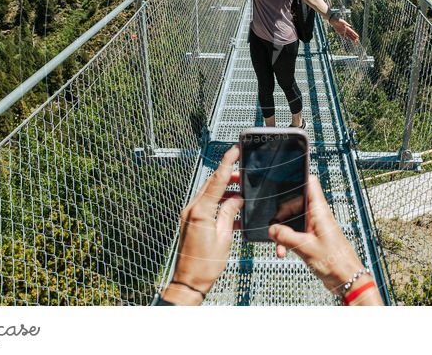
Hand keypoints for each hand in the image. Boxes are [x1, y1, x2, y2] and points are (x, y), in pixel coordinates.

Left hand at [163, 147, 242, 304]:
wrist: (188, 281)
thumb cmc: (206, 264)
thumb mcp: (224, 237)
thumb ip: (230, 213)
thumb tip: (236, 199)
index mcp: (200, 211)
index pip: (217, 180)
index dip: (227, 163)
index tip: (234, 150)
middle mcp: (192, 209)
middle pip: (211, 184)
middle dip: (227, 175)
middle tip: (243, 171)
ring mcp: (189, 214)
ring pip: (209, 193)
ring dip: (224, 190)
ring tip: (241, 191)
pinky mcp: (190, 221)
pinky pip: (206, 205)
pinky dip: (219, 202)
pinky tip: (231, 208)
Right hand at [269, 175, 371, 296]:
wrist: (346, 279)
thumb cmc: (334, 261)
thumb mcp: (305, 247)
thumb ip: (285, 236)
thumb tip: (271, 230)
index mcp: (318, 209)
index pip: (310, 182)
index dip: (297, 179)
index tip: (280, 184)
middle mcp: (316, 214)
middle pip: (293, 204)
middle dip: (281, 217)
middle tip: (274, 229)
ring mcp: (314, 226)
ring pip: (292, 220)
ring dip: (283, 232)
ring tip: (279, 246)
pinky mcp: (311, 237)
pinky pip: (294, 233)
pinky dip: (287, 241)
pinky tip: (283, 251)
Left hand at [331, 17, 359, 42]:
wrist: (333, 21)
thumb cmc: (338, 20)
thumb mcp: (342, 21)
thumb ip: (346, 24)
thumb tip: (350, 26)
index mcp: (347, 27)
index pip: (352, 31)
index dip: (355, 34)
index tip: (358, 36)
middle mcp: (345, 29)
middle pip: (350, 34)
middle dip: (354, 37)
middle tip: (357, 41)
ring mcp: (342, 31)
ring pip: (348, 36)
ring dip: (351, 38)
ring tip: (354, 41)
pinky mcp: (339, 32)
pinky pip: (342, 35)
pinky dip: (344, 37)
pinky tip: (347, 40)